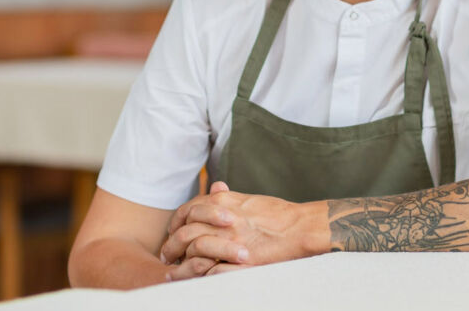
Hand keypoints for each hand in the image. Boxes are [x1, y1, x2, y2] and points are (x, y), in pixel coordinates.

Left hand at [160, 181, 327, 280]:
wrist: (300, 227)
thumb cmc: (278, 214)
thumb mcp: (250, 199)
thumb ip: (228, 196)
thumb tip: (214, 186)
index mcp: (224, 202)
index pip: (187, 210)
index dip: (175, 223)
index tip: (172, 233)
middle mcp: (224, 219)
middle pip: (185, 232)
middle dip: (171, 245)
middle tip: (167, 256)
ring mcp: (231, 240)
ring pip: (194, 251)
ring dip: (180, 265)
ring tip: (173, 273)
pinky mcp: (241, 260)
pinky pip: (210, 270)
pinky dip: (198, 276)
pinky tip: (193, 281)